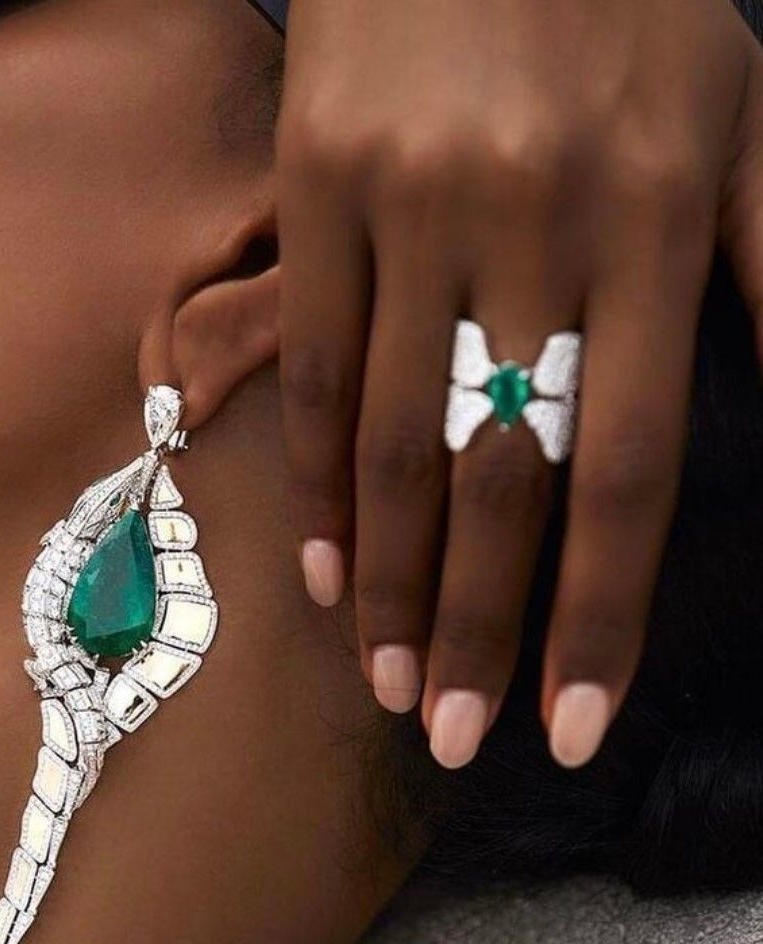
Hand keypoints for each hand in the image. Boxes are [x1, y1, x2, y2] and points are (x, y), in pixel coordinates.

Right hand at [277, 0, 762, 767]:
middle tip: (453, 739)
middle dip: (480, 628)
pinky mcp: (317, 193)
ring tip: (389, 684)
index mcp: (659, 216)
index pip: (628, 465)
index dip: (596, 612)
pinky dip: (317, 485)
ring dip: (392, 582)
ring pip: (393, 442)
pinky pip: (315, 369)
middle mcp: (529, 226)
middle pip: (500, 477)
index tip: (564, 726)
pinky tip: (325, 574)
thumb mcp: (738, 111)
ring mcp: (408, 211)